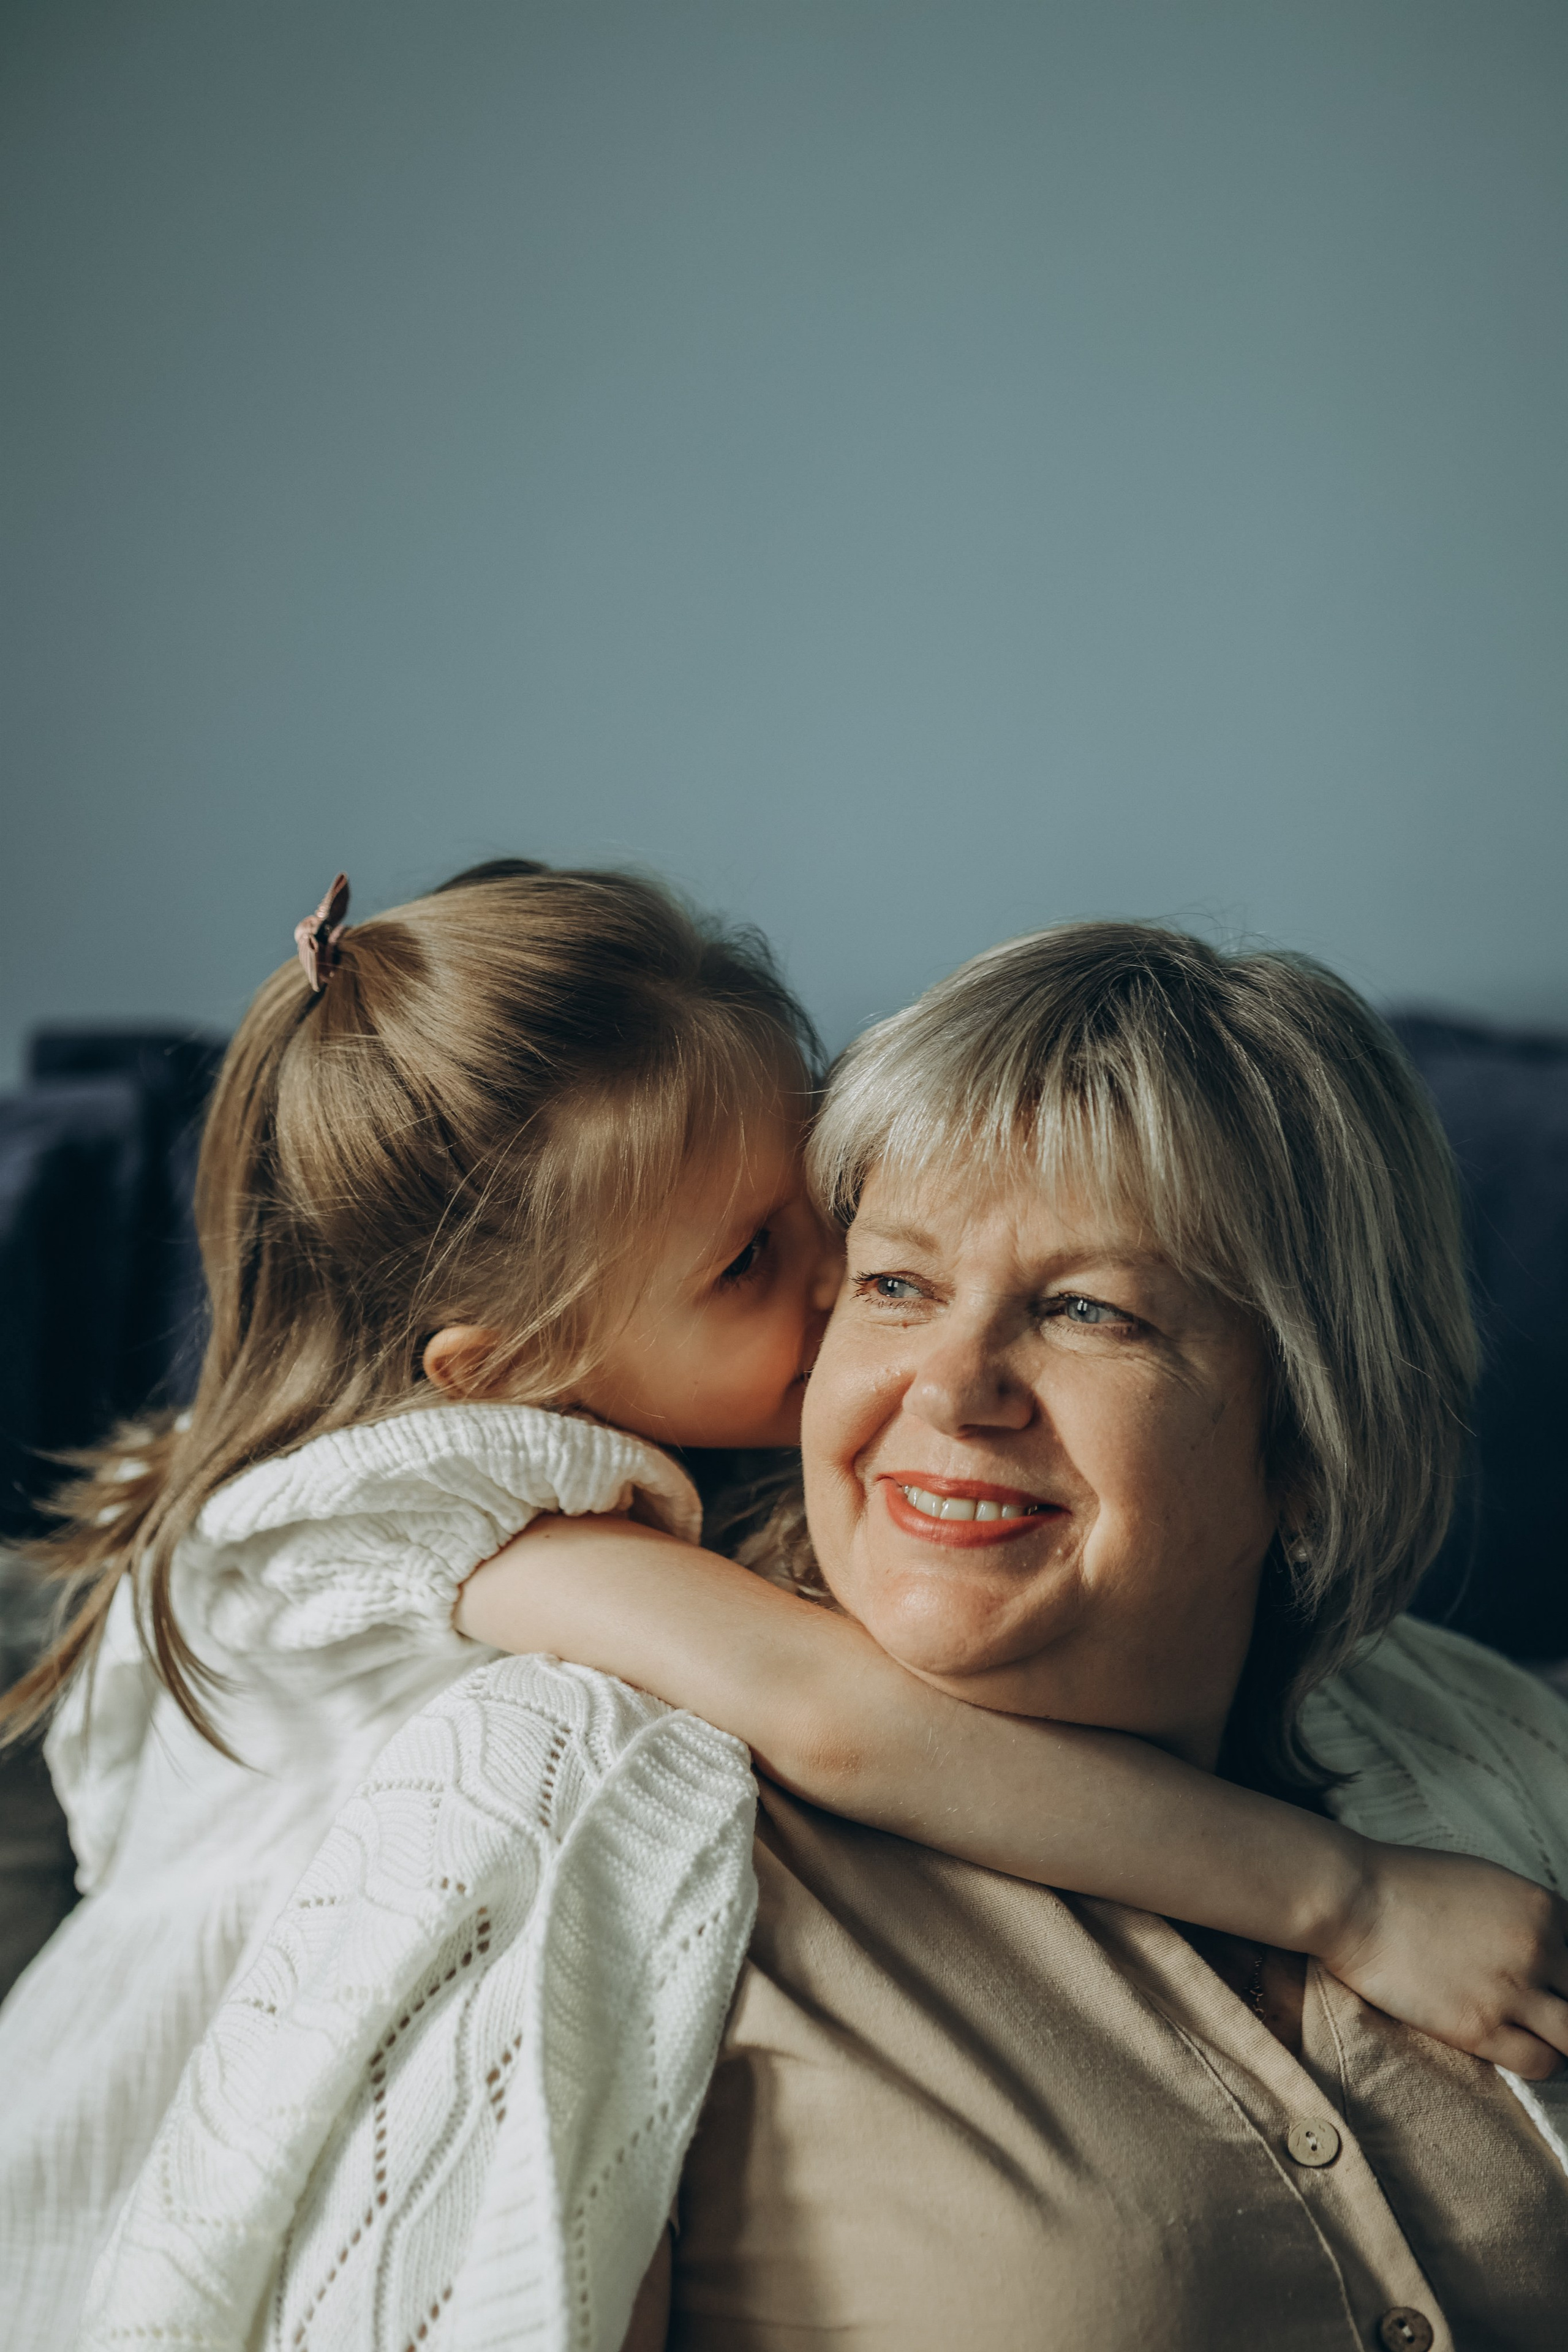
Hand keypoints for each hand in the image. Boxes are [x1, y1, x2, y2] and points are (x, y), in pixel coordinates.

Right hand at [1320, 1842, 1567, 2078]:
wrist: (1353, 1898)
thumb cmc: (1408, 1884)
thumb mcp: (1485, 1882)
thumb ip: (1526, 1916)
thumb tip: (1548, 1945)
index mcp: (1542, 1908)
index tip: (1557, 1984)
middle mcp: (1538, 1949)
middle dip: (1567, 2003)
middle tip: (1548, 2008)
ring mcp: (1511, 1991)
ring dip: (1562, 2039)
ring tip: (1540, 2034)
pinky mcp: (1479, 2028)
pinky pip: (1540, 2063)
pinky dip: (1539, 2060)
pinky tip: (1515, 2046)